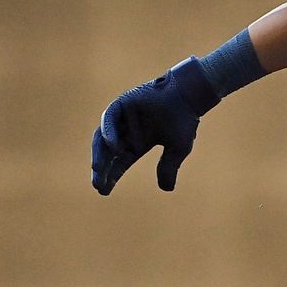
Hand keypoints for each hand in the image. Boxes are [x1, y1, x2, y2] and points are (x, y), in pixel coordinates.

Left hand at [91, 57, 219, 195]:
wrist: (188, 95)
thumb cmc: (185, 120)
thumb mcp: (177, 149)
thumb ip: (169, 167)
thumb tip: (167, 189)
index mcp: (139, 142)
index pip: (120, 162)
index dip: (112, 176)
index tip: (103, 191)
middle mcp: (128, 130)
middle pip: (108, 153)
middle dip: (102, 169)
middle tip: (98, 185)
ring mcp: (123, 117)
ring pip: (103, 138)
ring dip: (100, 154)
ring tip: (98, 169)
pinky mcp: (121, 103)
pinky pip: (109, 119)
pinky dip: (109, 132)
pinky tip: (114, 147)